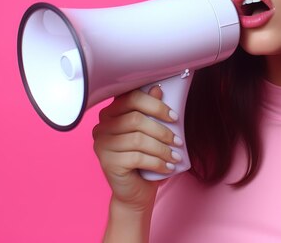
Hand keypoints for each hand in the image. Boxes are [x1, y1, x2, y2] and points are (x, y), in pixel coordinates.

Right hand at [93, 86, 181, 211]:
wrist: (135, 191)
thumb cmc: (144, 158)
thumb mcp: (151, 132)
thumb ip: (151, 110)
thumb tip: (157, 88)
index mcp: (111, 112)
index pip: (132, 98)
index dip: (156, 105)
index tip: (174, 117)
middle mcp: (102, 126)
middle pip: (136, 119)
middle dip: (162, 130)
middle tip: (178, 141)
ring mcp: (102, 145)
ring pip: (138, 139)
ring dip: (162, 149)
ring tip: (175, 156)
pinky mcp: (107, 162)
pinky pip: (137, 157)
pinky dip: (157, 162)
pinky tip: (168, 167)